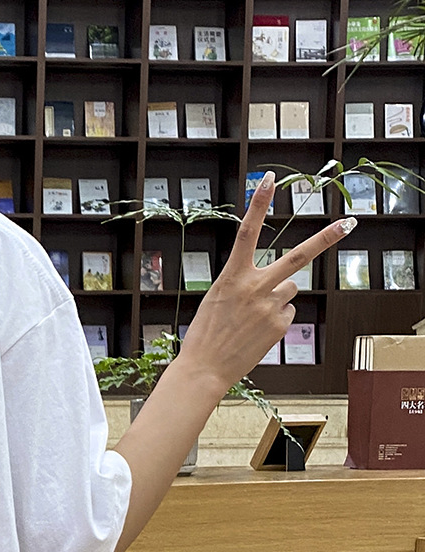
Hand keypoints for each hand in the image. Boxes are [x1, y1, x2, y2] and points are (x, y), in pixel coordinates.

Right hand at [177, 172, 354, 394]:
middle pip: (298, 257)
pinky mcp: (279, 326)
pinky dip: (275, 321)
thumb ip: (245, 285)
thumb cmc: (205, 335)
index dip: (259, 204)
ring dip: (276, 299)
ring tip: (252, 319)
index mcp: (232, 277)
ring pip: (289, 290)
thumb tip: (284, 285)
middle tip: (349, 222)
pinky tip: (256, 333)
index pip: (247, 232)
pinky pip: (287, 313)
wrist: (204, 369)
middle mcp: (255, 288)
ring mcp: (270, 307)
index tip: (270, 180)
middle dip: (326, 238)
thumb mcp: (217, 301)